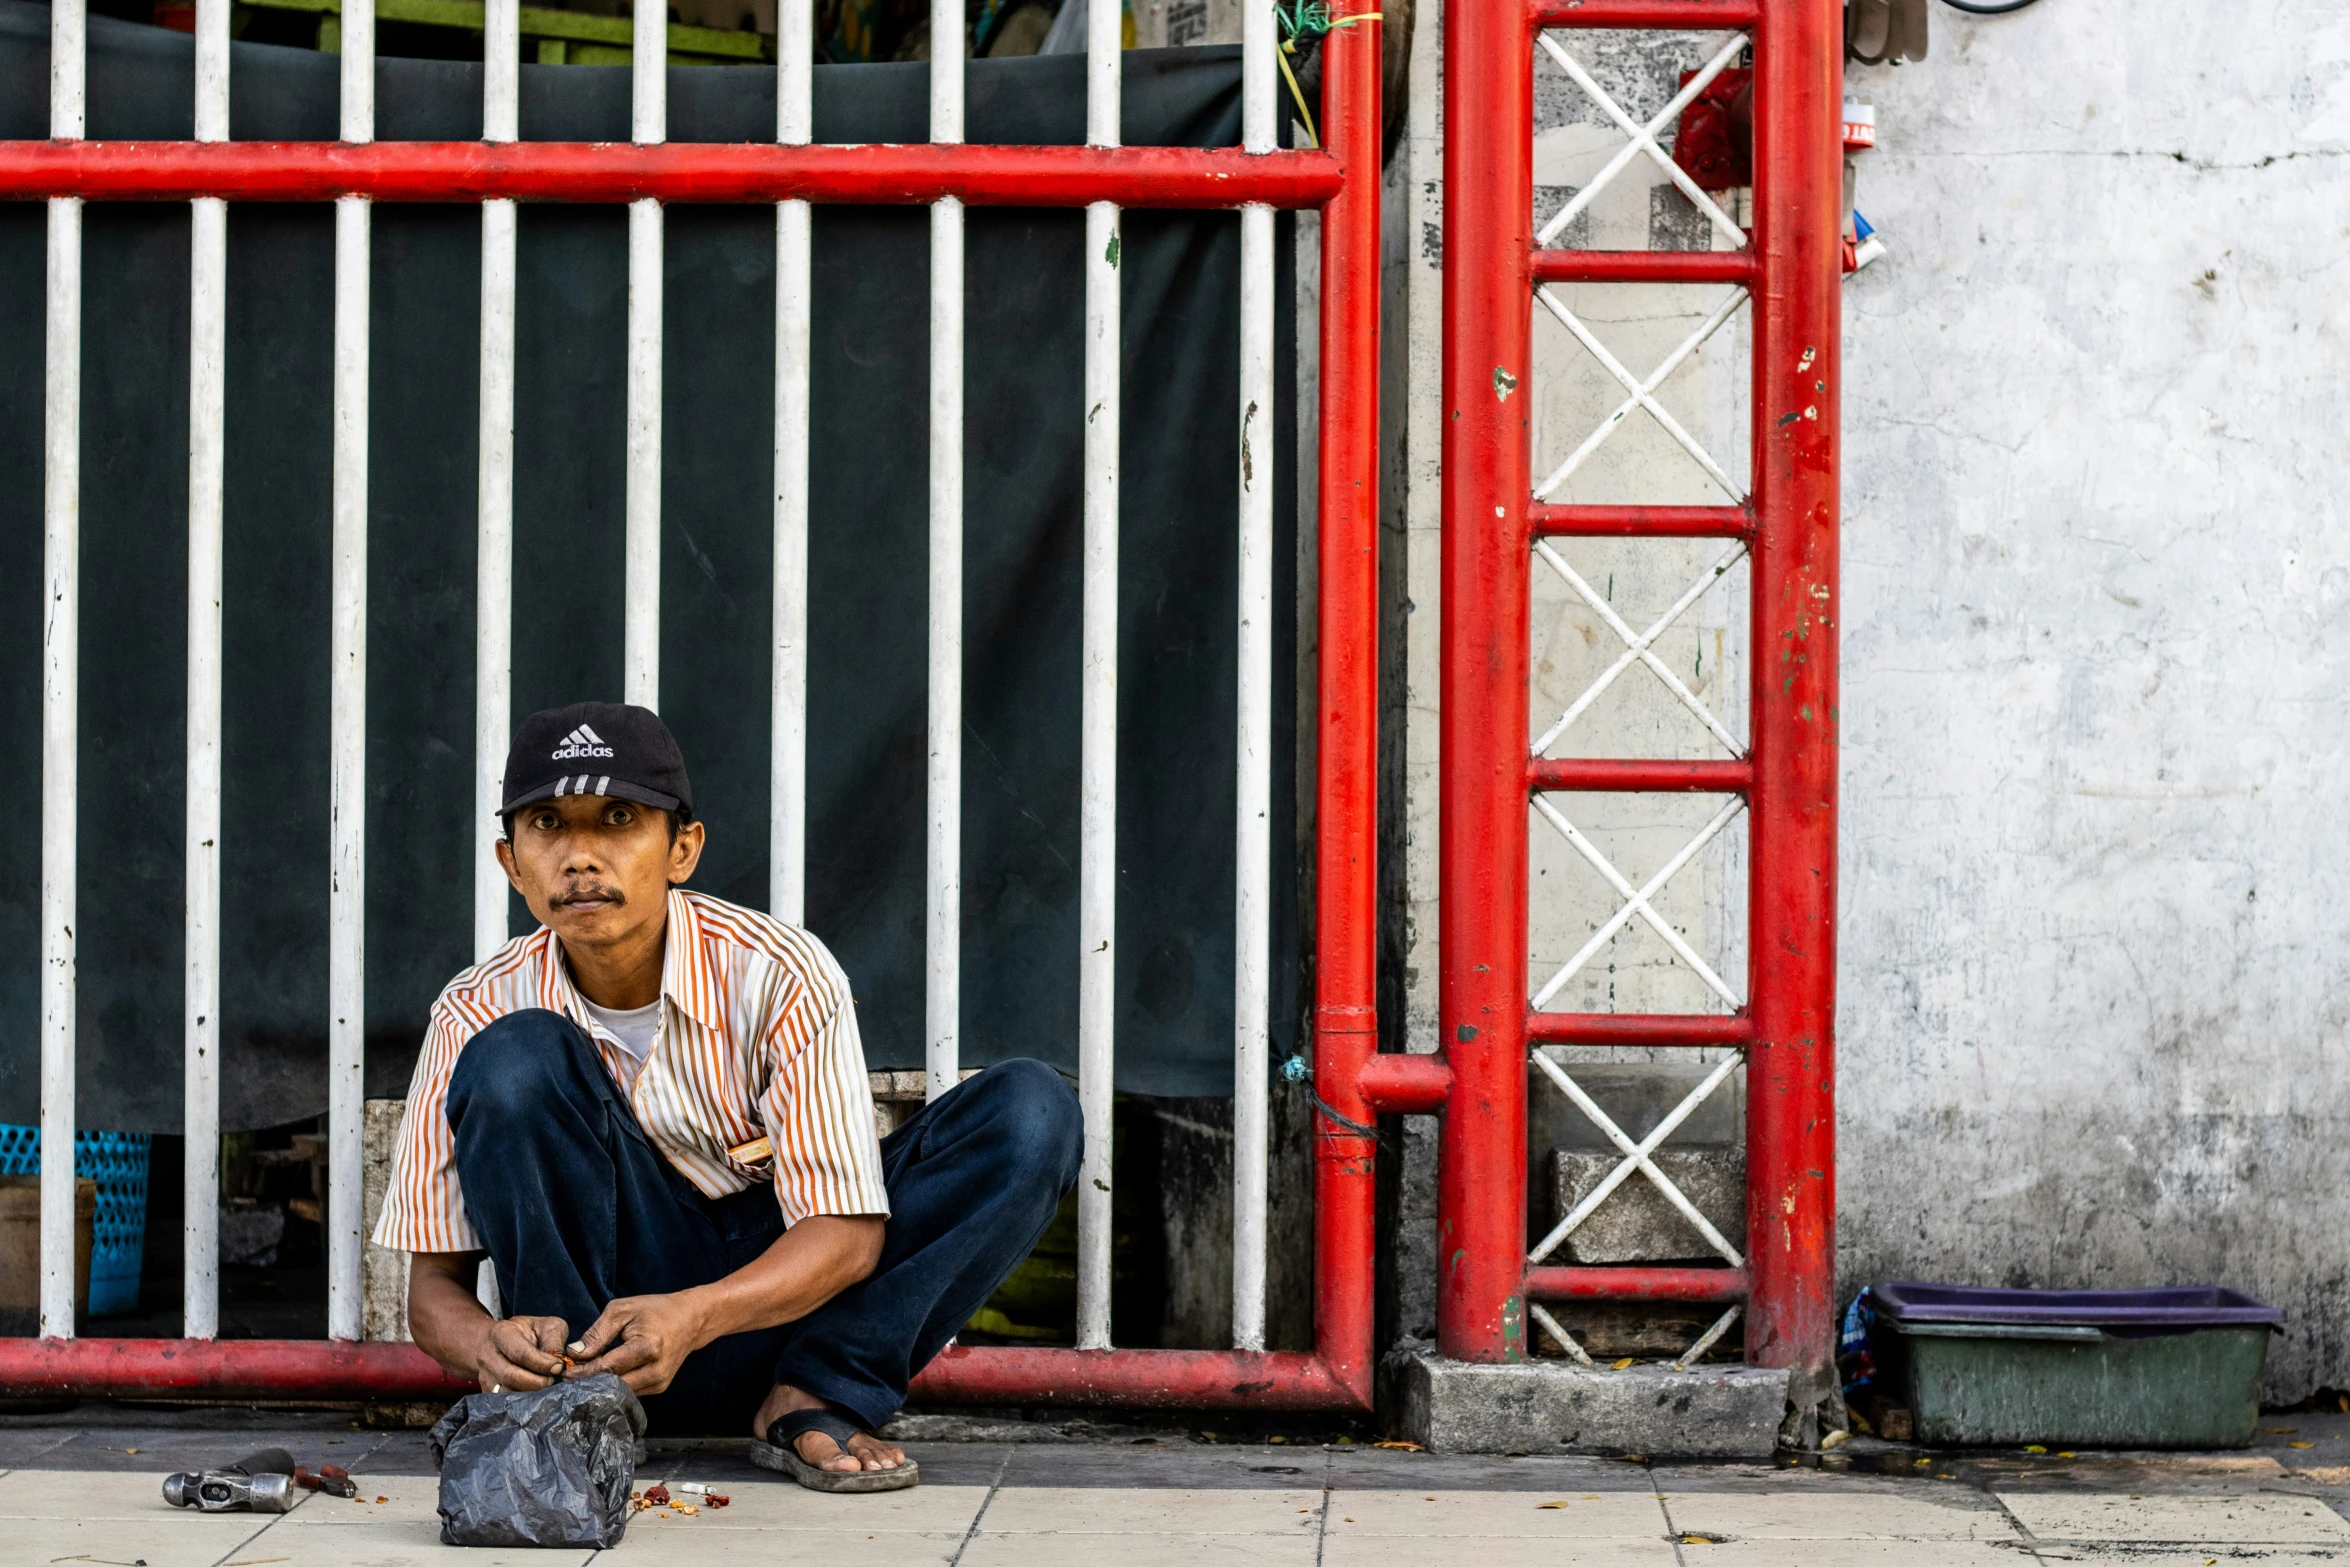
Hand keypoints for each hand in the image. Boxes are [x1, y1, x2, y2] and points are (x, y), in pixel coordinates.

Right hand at [472, 1314, 569, 1392]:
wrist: (495, 1341)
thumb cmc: (526, 1332)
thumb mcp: (545, 1326)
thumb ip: (554, 1341)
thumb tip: (558, 1365)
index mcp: (502, 1333)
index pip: (520, 1353)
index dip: (542, 1363)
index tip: (558, 1367)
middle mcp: (488, 1355)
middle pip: (511, 1377)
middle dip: (537, 1382)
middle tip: (552, 1379)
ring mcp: (484, 1376)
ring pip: (506, 1393)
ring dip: (530, 1393)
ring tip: (543, 1384)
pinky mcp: (485, 1391)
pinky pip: (504, 1402)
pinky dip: (522, 1401)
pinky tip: (534, 1393)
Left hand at [566, 1291, 708, 1395]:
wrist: (692, 1319)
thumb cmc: (656, 1310)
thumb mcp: (622, 1311)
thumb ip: (597, 1334)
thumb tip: (574, 1354)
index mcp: (648, 1348)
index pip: (607, 1368)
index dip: (583, 1372)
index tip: (564, 1372)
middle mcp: (655, 1370)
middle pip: (612, 1385)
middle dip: (588, 1381)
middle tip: (568, 1376)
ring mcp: (659, 1382)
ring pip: (619, 1392)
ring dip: (600, 1385)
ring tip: (584, 1374)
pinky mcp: (659, 1387)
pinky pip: (629, 1391)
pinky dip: (614, 1384)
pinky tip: (604, 1375)